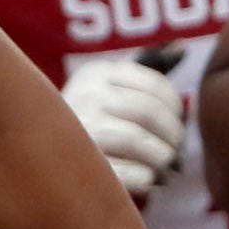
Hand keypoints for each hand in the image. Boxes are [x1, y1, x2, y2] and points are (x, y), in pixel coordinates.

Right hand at [63, 53, 187, 199]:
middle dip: (172, 137)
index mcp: (96, 73)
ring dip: (161, 159)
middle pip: (149, 112)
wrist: (46, 162)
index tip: (176, 125)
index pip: (155, 86)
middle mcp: (83, 95)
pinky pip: (126, 172)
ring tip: (164, 169)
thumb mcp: (114, 89)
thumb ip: (147, 68)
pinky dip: (147, 179)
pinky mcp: (78, 168)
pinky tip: (147, 181)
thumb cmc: (94, 125)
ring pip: (137, 140)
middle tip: (175, 154)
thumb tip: (182, 47)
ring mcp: (77, 131)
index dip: (175, 109)